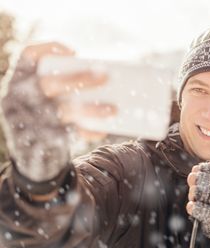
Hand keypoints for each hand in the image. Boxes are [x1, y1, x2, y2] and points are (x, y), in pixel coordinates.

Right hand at [1, 42, 115, 180]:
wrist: (32, 158)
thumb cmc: (47, 117)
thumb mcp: (46, 99)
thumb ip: (65, 87)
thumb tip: (103, 81)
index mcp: (19, 80)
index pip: (28, 56)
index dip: (49, 50)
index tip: (73, 52)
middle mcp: (18, 98)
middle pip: (49, 83)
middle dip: (79, 78)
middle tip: (105, 76)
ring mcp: (27, 121)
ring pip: (62, 111)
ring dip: (91, 109)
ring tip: (113, 109)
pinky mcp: (40, 141)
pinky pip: (68, 133)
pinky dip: (88, 131)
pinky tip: (103, 130)